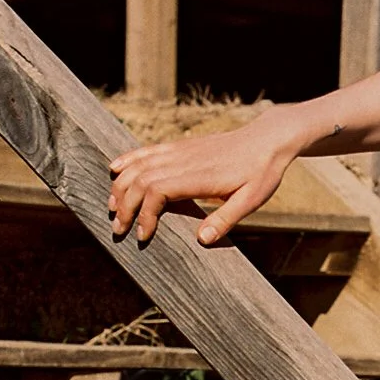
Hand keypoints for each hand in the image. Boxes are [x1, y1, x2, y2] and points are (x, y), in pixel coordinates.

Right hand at [108, 110, 303, 246]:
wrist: (267, 139)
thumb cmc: (261, 172)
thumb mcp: (251, 200)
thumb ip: (226, 219)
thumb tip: (202, 240)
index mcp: (199, 176)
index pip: (158, 192)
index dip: (145, 214)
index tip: (143, 236)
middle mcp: (184, 160)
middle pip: (141, 179)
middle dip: (125, 205)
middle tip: (118, 229)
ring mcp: (180, 150)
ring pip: (139, 164)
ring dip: (121, 185)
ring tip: (112, 208)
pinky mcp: (180, 146)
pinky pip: (148, 151)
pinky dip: (128, 160)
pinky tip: (114, 169)